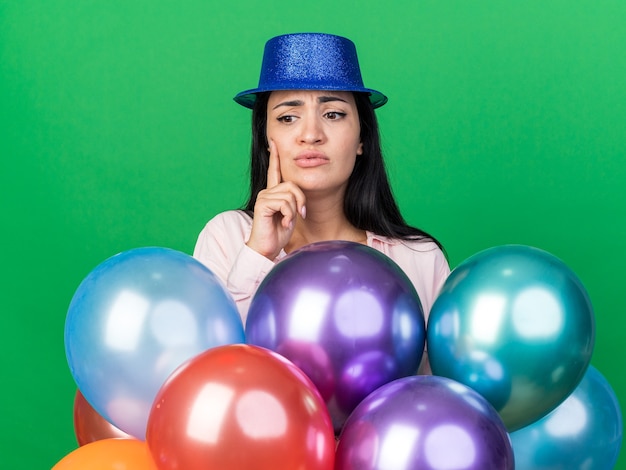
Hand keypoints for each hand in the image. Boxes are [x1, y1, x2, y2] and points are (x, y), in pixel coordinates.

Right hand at [246, 140, 305, 259]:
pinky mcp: (262, 203)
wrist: (266, 249)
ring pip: (290, 195)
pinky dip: (288, 215)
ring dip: (294, 211)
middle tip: (300, 215)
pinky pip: (284, 203)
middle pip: (292, 185)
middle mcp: (266, 192)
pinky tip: (284, 223)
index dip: (275, 157)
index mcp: (273, 193)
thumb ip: (293, 201)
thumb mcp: (290, 215)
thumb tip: (298, 195)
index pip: (274, 171)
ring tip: (288, 221)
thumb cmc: (278, 234)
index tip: (273, 142)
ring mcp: (263, 197)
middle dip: (300, 201)